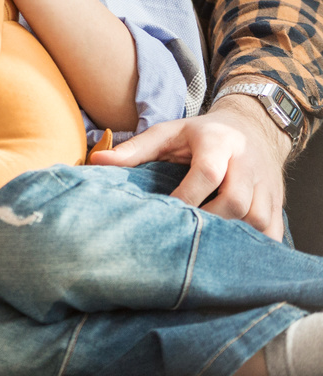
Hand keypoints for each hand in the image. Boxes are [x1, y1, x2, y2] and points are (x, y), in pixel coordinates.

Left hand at [90, 94, 289, 239]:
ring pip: (257, 219)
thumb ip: (135, 149)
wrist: (252, 128)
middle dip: (209, 220)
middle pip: (235, 201)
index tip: (166, 212)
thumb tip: (97, 162)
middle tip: (182, 233)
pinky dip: (255, 244)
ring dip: (231, 235)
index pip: (207, 173)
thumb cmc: (200, 134)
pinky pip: (273, 230)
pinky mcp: (278, 201)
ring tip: (202, 243)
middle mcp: (247, 163)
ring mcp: (267, 184)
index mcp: (218, 142)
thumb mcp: (167, 133)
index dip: (186, 197)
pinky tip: (231, 248)